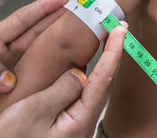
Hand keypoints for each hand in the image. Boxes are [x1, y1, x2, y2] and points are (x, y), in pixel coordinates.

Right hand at [0, 25, 125, 137]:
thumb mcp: (34, 112)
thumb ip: (61, 88)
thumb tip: (81, 73)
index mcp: (81, 119)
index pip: (104, 77)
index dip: (114, 50)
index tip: (122, 28)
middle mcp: (84, 125)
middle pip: (105, 83)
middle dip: (112, 54)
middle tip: (118, 28)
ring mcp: (77, 128)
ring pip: (94, 90)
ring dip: (102, 65)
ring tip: (107, 43)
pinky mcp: (67, 131)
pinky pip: (82, 99)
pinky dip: (87, 79)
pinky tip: (83, 72)